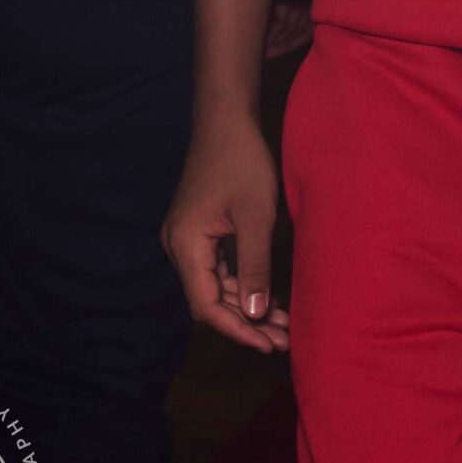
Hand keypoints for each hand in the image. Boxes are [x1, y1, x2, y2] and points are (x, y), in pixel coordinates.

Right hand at [162, 110, 290, 353]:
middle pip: (208, 300)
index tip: (268, 345)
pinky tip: (267, 296)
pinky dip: (241, 284)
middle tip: (283, 340)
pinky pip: (217, 268)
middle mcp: (178, 246)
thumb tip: (256, 316)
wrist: (226, 117)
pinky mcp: (198, 229)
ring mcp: (186, 237)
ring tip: (282, 325)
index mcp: (185, 245)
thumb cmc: (242, 161)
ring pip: (214, 286)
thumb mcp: (256, 216)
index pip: (206, 305)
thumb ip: (254, 267)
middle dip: (245, 321)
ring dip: (245, 305)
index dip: (237, 329)